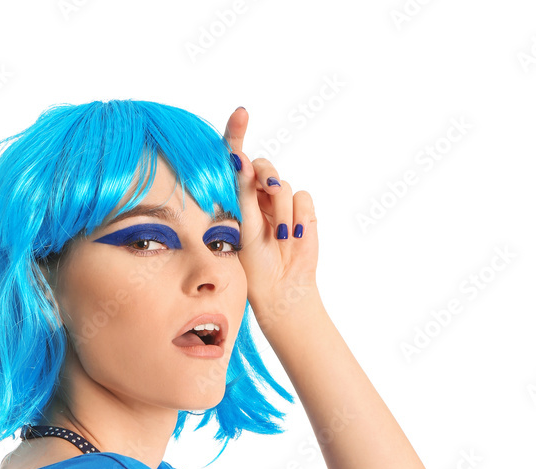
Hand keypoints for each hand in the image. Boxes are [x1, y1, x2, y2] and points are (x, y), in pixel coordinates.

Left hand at [223, 107, 318, 316]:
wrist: (281, 287)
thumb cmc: (252, 262)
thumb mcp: (242, 225)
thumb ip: (242, 191)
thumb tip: (238, 157)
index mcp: (236, 197)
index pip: (235, 160)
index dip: (237, 134)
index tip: (241, 113)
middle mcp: (258, 195)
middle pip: (261, 165)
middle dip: (264, 174)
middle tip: (266, 189)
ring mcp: (280, 202)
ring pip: (283, 182)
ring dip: (281, 207)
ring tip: (278, 234)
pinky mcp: (302, 210)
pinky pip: (302, 196)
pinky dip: (298, 215)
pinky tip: (292, 234)